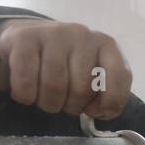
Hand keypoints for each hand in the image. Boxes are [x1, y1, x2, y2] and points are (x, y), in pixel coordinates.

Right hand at [0, 19, 131, 118]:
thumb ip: (106, 94)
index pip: (120, 76)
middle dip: (71, 106)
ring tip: (46, 96)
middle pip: (81, 89)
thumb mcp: (93, 77)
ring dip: (48, 104)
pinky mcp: (24, 38)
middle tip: (64, 101)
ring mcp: (53, 33)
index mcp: (106, 44)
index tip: (95, 110)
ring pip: (53, 87)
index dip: (110, 102)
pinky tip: (27, 91)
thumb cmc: (66, 65)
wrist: (27, 38)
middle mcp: (81, 34)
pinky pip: (26, 83)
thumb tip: (101, 111)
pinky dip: (25, 96)